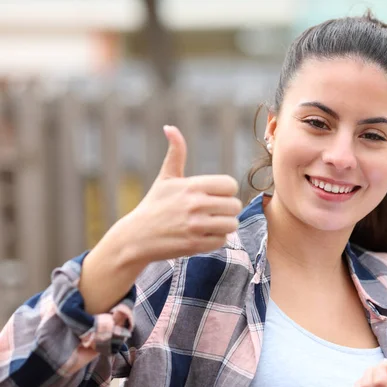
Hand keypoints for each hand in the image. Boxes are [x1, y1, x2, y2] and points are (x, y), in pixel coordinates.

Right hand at [123, 125, 242, 263]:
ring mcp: (195, 226)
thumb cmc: (154, 205)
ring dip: (223, 226)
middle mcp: (195, 204)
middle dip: (226, 210)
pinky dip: (215, 240)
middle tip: (213, 212)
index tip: (215, 196)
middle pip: (235, 206)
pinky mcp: (195, 244)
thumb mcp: (165, 178)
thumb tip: (169, 127)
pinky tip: (202, 236)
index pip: (230, 185)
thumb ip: (176, 153)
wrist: (136, 237)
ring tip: (209, 224)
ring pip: (231, 224)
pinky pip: (222, 241)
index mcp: (191, 185)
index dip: (226, 191)